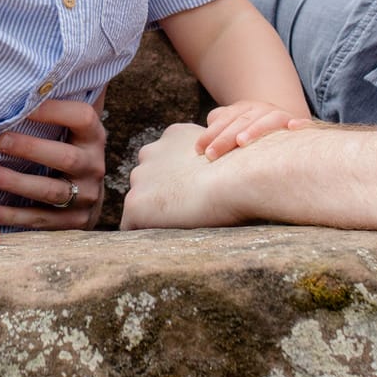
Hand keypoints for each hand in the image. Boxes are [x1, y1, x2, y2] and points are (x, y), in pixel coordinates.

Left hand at [0, 98, 107, 230]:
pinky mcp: (74, 223)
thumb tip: (43, 57)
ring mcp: (86, 197)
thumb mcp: (69, 128)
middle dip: (30, 149)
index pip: (83, 117)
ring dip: (17, 183)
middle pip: (66, 158)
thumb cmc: (66, 149)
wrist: (87, 199)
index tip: (21, 105)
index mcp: (94, 137)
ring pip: (52, 192)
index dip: (54, 110)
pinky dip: (14, 216)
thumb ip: (58, 101)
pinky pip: (43, 220)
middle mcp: (95, 166)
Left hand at [122, 122, 249, 229]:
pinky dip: (146, 232)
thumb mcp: (228, 149)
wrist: (238, 177)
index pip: (165, 160)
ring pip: (140, 201)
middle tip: (186, 212)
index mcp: (173, 136)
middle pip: (148, 180)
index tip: (193, 193)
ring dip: (153, 213)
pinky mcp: (136, 204)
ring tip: (178, 227)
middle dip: (161, 194)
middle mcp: (150, 152)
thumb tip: (219, 170)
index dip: (178, 180)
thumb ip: (213, 156)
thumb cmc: (244, 167)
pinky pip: (131, 225)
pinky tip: (165, 240)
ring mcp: (140, 178)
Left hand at [194, 100, 302, 159]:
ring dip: (255, 129)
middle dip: (224, 138)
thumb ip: (218, 128)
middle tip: (211, 155)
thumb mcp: (234, 128)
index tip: (199, 151)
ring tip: (241, 142)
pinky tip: (293, 127)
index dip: (210, 134)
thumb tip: (201, 143)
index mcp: (243, 109)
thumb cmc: (250, 133)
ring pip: (267, 120)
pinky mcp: (296, 124)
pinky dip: (299, 123)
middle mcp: (261, 109)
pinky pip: (301, 122)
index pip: (225, 119)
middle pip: (241, 121)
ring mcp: (279, 115)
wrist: (282, 126)